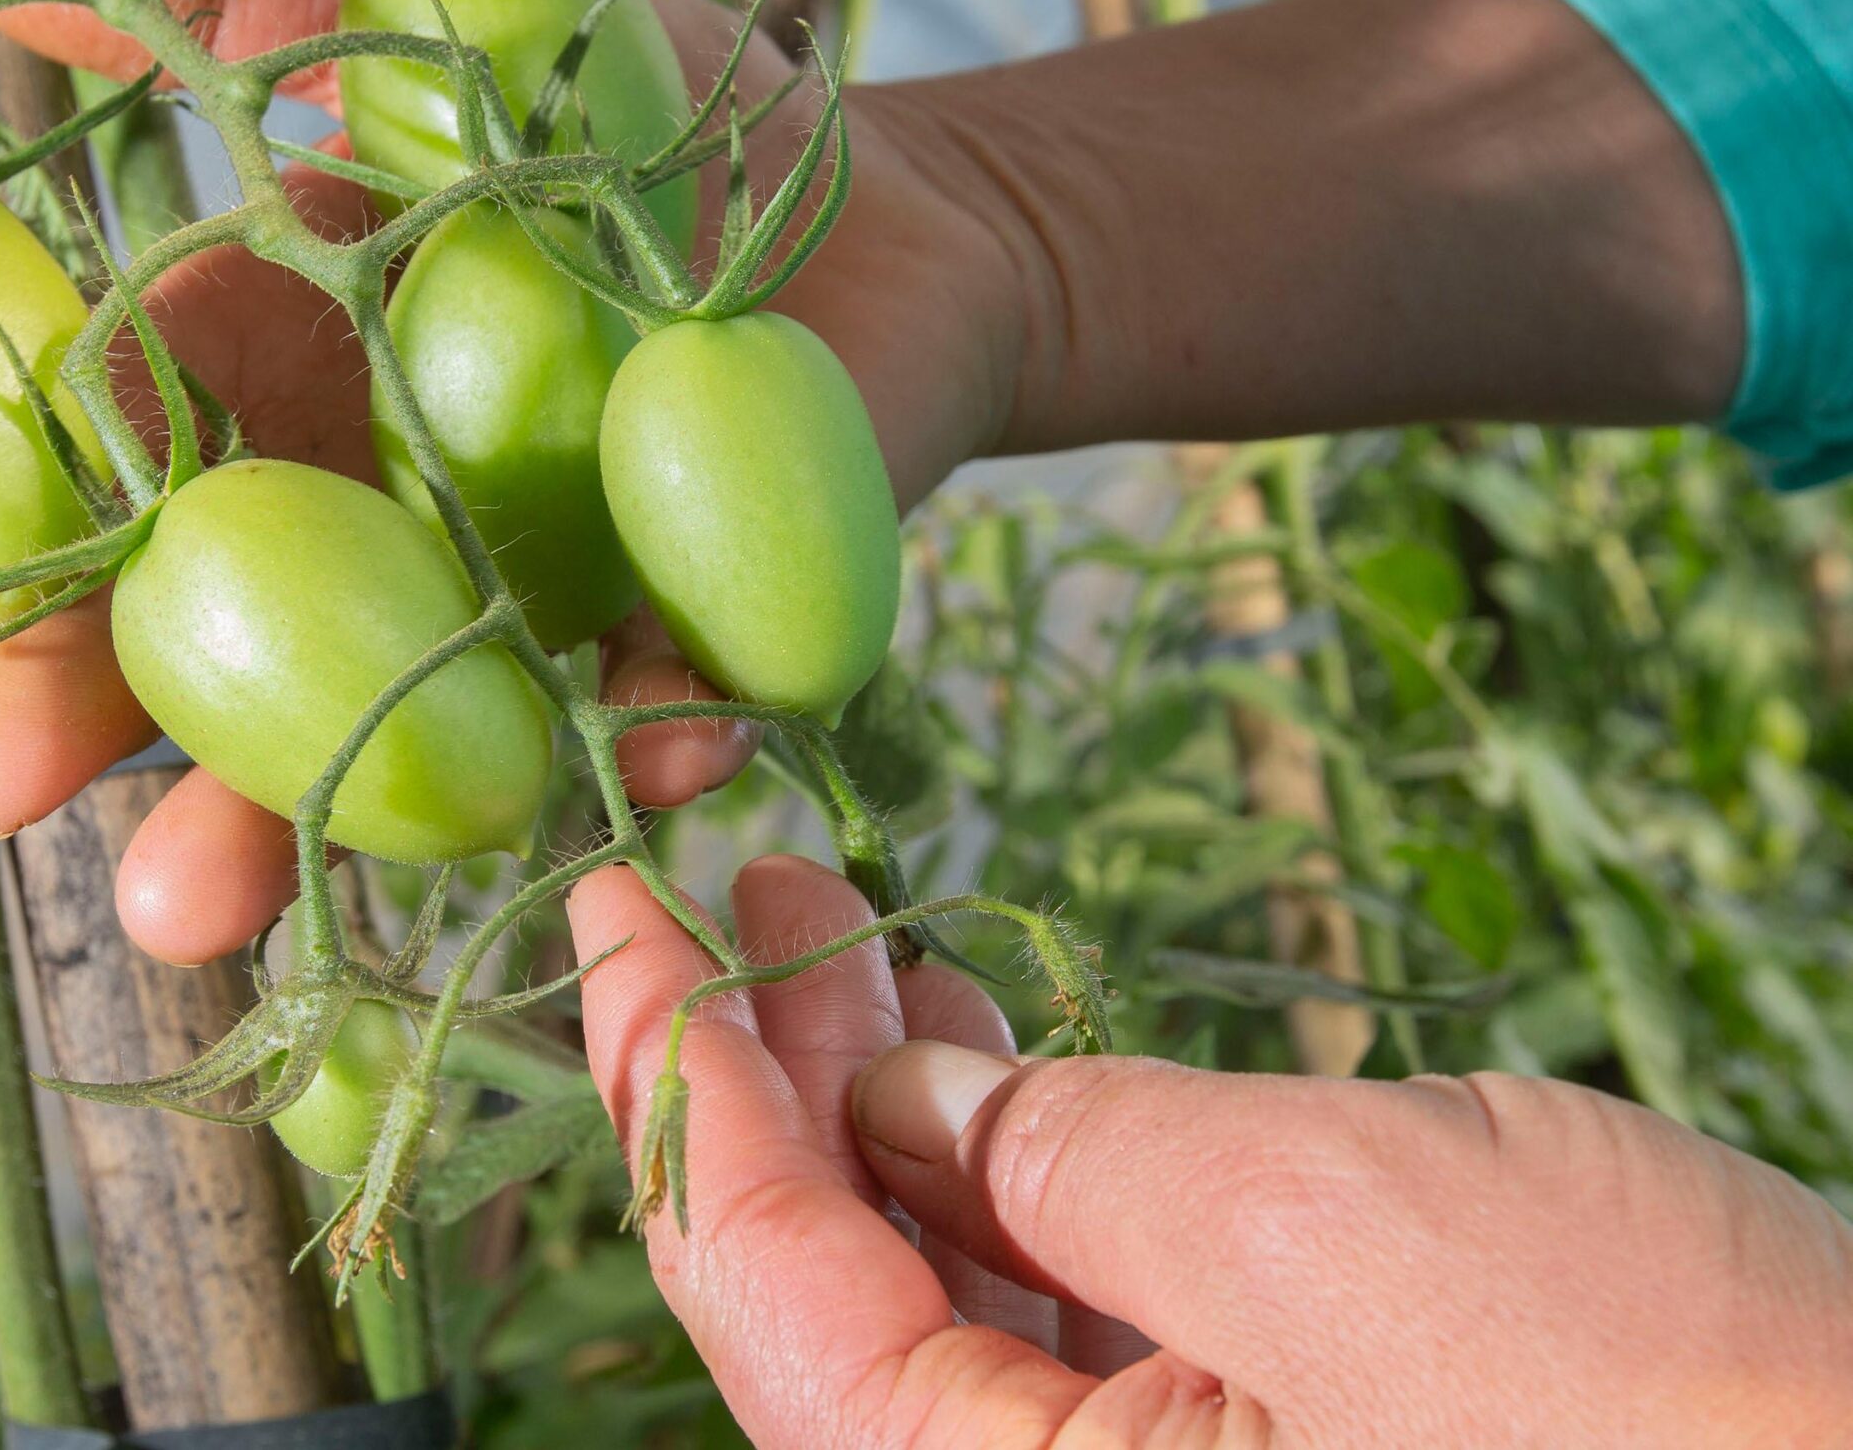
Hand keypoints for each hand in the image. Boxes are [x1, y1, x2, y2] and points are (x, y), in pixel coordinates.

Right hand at [0, 0, 1030, 964]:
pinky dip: (643, 745)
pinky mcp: (689, 644)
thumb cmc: (633, 116)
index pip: (64, 466)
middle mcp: (367, 524)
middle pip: (190, 635)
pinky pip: (652, 715)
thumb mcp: (412, 23)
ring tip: (184, 907)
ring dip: (282, 818)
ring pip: (373, 726)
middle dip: (72, 712)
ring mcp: (516, 603)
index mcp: (273, 383)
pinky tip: (627, 774)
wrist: (889, 201)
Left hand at [572, 856, 1852, 1448]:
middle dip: (761, 1062)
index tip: (611, 905)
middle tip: (717, 875)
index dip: (665, 1073)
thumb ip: (1056, 1159)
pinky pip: (1056, 1306)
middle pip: (820, 1282)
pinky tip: (967, 1032)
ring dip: (872, 1088)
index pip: (755, 1279)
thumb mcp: (1304, 1226)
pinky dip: (1000, 1158)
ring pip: (932, 1281)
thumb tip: (895, 1092)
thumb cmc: (1660, 1415)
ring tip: (822, 908)